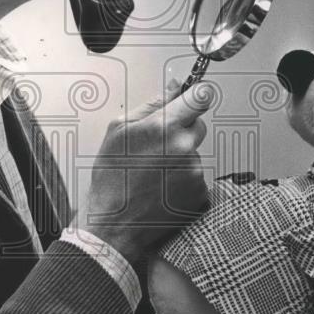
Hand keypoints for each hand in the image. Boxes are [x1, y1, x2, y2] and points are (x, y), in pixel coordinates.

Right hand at [80, 79, 212, 261]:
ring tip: (154, 172)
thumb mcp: (119, 130)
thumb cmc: (112, 178)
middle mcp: (184, 147)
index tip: (197, 95)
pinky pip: (196, 175)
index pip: (200, 97)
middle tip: (157, 146)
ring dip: (180, 157)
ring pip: (195, 152)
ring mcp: (195, 171)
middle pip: (198, 125)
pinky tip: (162, 186)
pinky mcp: (201, 192)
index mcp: (164, 127)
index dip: (198, 94)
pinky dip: (183, 178)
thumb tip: (173, 89)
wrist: (115, 224)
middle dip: (183, 130)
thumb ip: (150, 105)